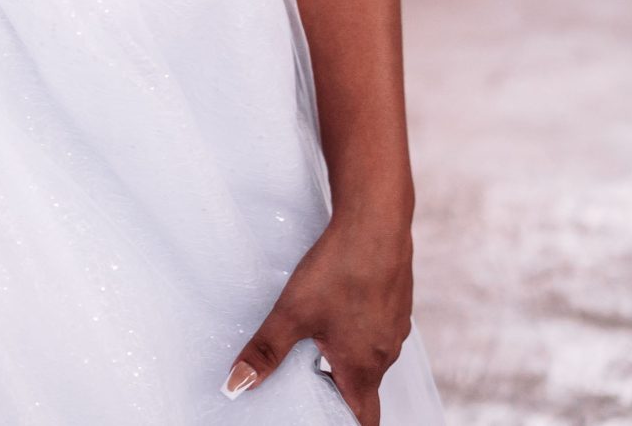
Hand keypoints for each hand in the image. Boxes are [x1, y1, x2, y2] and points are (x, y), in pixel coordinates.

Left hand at [223, 218, 413, 423]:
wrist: (377, 225)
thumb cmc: (341, 271)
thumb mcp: (293, 313)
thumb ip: (265, 351)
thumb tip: (237, 385)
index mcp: (363, 368)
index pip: (363, 419)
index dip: (343, 425)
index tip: (327, 421)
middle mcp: (385, 354)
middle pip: (363, 389)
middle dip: (337, 394)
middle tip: (308, 388)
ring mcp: (393, 328)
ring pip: (370, 357)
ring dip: (345, 361)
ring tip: (315, 349)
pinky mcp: (394, 304)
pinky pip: (375, 329)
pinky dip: (356, 331)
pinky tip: (334, 311)